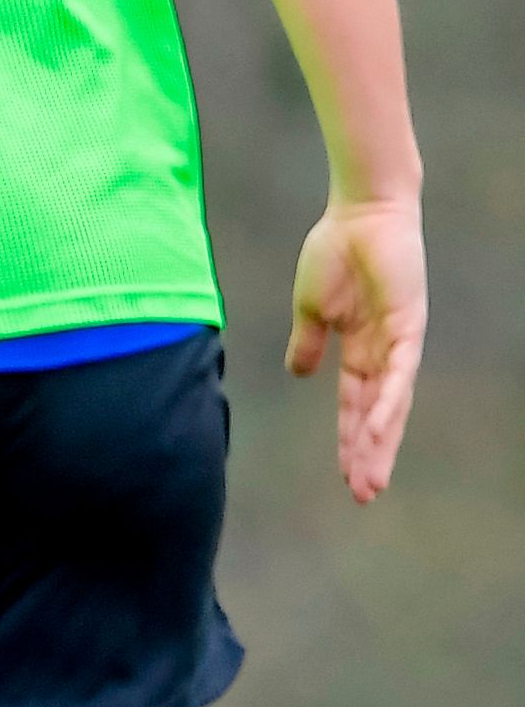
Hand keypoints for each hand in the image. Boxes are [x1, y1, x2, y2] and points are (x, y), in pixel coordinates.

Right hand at [286, 197, 422, 501]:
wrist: (360, 212)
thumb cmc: (336, 251)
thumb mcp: (311, 307)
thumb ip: (308, 342)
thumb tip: (298, 374)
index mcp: (361, 349)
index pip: (355, 405)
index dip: (351, 441)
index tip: (345, 478)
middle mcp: (386, 352)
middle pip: (378, 414)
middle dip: (371, 455)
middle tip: (364, 494)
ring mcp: (400, 341)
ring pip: (391, 404)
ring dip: (380, 442)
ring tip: (370, 477)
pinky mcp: (407, 325)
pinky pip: (398, 374)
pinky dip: (386, 404)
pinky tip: (375, 431)